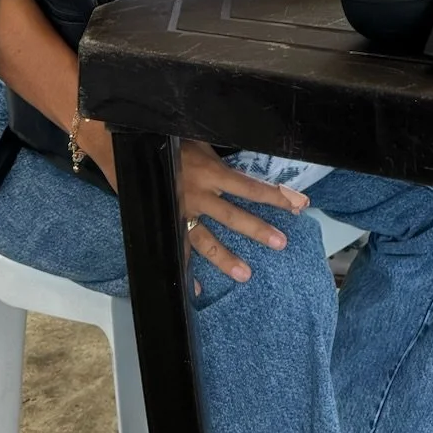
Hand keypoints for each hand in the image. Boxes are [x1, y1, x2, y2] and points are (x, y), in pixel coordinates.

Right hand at [178, 141, 308, 284]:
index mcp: (211, 173)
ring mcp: (182, 213)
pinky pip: (179, 249)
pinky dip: (187, 270)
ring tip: (244, 275)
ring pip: (206, 240)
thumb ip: (222, 159)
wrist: (136, 151)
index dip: (273, 196)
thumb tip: (251, 160)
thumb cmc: (174, 144)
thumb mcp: (201, 143)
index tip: (296, 205)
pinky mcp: (168, 224)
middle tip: (279, 243)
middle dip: (256, 230)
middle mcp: (199, 195)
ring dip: (225, 258)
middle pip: (232, 216)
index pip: (248, 187)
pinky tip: (198, 289)